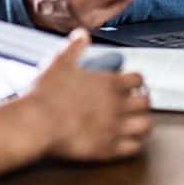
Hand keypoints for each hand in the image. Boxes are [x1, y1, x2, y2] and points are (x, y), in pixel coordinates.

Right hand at [27, 30, 151, 160]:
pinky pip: (133, 148)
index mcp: (109, 83)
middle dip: (143, 101)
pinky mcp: (107, 149)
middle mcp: (117, 105)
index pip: (138, 79)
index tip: (132, 83)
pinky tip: (127, 141)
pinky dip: (134, 144)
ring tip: (136, 122)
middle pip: (146, 102)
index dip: (136, 81)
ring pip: (145, 126)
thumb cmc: (46, 94)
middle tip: (136, 102)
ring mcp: (114, 128)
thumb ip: (74, 47)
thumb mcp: (60, 62)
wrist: (37, 123)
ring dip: (143, 122)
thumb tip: (81, 35)